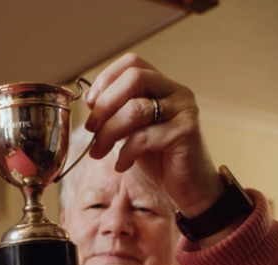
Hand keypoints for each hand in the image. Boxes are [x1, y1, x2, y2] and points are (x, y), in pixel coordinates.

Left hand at [84, 53, 221, 216]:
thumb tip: (89, 99)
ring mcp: (183, 110)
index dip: (106, 79)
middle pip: (134, 78)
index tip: (91, 105)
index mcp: (162, 86)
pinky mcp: (186, 132)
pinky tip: (122, 165)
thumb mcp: (131, 131)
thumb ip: (116, 112)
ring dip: (108, 132)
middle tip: (92, 129)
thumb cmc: (160, 160)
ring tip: (99, 152)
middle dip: (105, 104)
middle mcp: (176, 92)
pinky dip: (125, 153)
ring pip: (135, 108)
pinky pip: (144, 136)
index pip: (132, 63)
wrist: (188, 189)